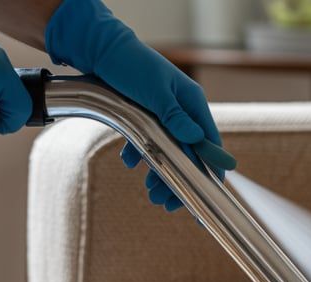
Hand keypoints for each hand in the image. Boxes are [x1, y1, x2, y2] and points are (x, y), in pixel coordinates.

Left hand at [45, 0, 223, 212]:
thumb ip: (175, 117)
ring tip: (151, 193)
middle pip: (189, 155)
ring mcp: (164, 115)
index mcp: (192, 104)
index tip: (207, 199)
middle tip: (165, 203)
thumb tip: (197, 141)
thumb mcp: (154, 91)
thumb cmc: (130, 64)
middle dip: (180, 181)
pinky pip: (149, 142)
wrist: (99, 49)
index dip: (211, 174)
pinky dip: (141, 155)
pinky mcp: (145, 116)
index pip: (210, 146)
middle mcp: (182, 111)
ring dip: (161, 173)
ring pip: (169, 153)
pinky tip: (129, 162)